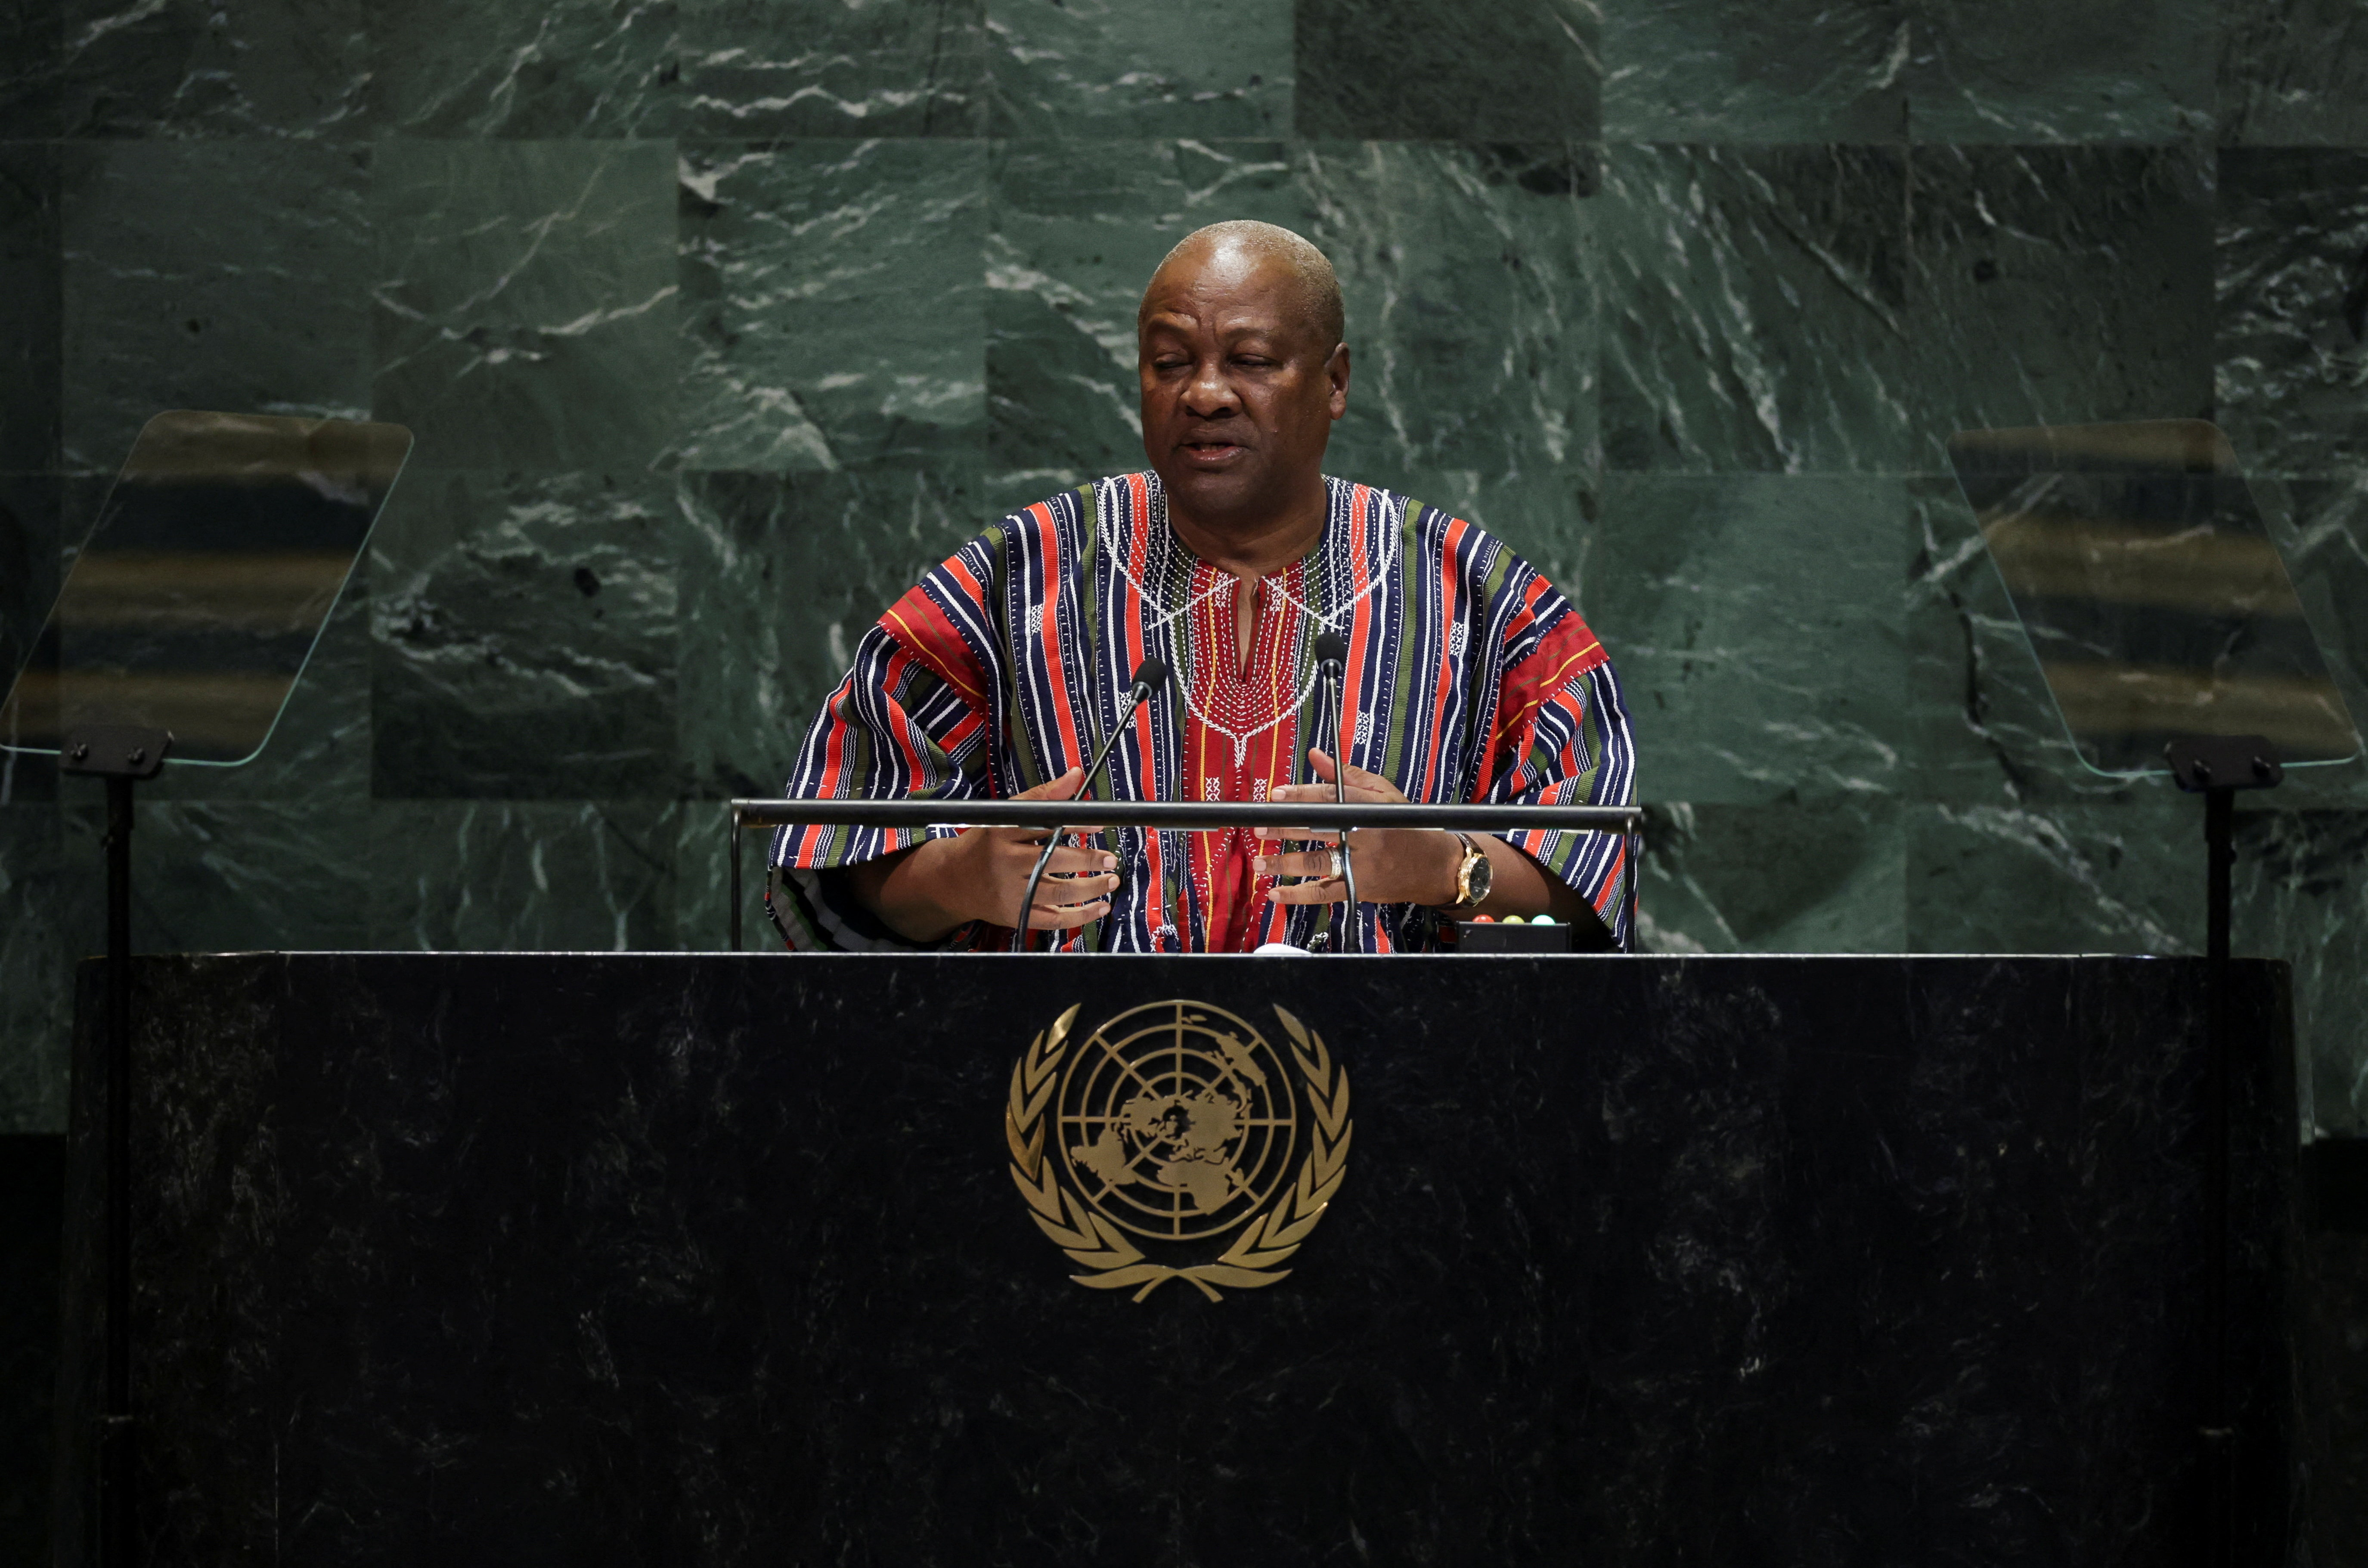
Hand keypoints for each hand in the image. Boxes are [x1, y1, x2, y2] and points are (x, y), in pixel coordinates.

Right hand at [847, 766, 1120, 939]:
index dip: (1075, 824)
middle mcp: (1006, 863)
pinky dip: (1081, 916)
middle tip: (1110, 858)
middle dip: (1088, 860)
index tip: (1100, 824)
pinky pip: (1054, 920)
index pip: (1044, 825)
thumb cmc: (987, 844)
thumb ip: (1043, 797)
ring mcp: (1012, 893)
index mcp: (1003, 834)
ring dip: (1091, 888)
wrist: (952, 881)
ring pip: (1058, 893)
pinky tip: (1100, 907)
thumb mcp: (1006, 816)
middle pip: (1053, 861)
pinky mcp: (1017, 915)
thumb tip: (1076, 776)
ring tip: (1111, 880)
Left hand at [1255, 749, 1460, 906]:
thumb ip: (1346, 775)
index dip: (1299, 796)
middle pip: (1316, 829)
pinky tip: (1274, 893)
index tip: (1275, 795)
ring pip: (1316, 863)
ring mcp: (1361, 866)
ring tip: (1260, 860)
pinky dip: (1298, 895)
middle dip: (1284, 828)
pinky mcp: (1358, 889)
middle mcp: (1364, 836)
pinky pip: (1323, 894)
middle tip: (1259, 827)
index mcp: (1369, 809)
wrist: (1434, 866)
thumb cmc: (1406, 825)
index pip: (1328, 798)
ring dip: (1284, 863)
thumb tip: (1315, 755)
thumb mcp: (1383, 793)